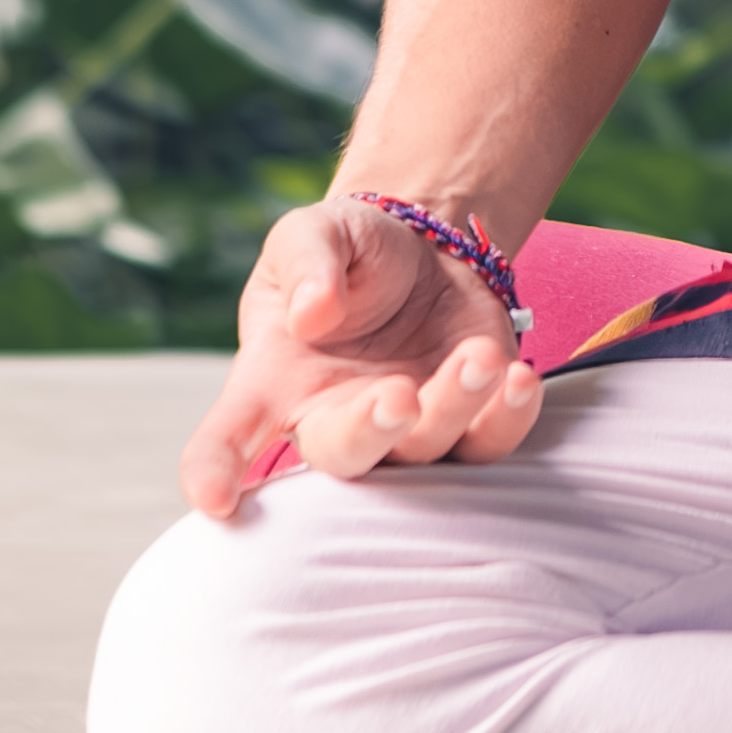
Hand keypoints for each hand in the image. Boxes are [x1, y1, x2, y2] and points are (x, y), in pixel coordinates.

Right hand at [173, 194, 541, 517]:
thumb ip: (306, 265)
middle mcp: (333, 418)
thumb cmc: (349, 252)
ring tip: (478, 357)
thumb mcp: (312, 234)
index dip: (212, 472)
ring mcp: (403, 428)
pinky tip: (519, 379)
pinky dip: (507, 419)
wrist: (426, 247)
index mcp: (274, 384)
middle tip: (399, 396)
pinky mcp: (467, 420)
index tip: (212, 498)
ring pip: (424, 453)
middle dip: (370, 433)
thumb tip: (313, 313)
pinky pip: (489, 443)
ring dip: (454, 410)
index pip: (227, 437)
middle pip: (342, 457)